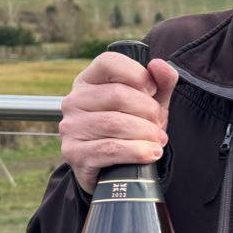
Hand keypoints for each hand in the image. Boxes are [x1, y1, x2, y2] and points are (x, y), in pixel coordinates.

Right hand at [59, 51, 178, 193]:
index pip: (108, 62)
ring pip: (115, 123)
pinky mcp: (74, 153)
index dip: (137, 74)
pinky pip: (110, 148)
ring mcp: (71, 127)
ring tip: (157, 140)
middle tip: (158, 124)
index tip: (152, 91)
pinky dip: (137, 151)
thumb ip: (161, 82)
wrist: (115, 170)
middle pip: (117, 95)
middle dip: (148, 110)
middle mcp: (74, 100)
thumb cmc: (132, 127)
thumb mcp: (151, 103)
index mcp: (89, 80)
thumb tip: (159, 65)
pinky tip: (151, 153)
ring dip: (145, 133)